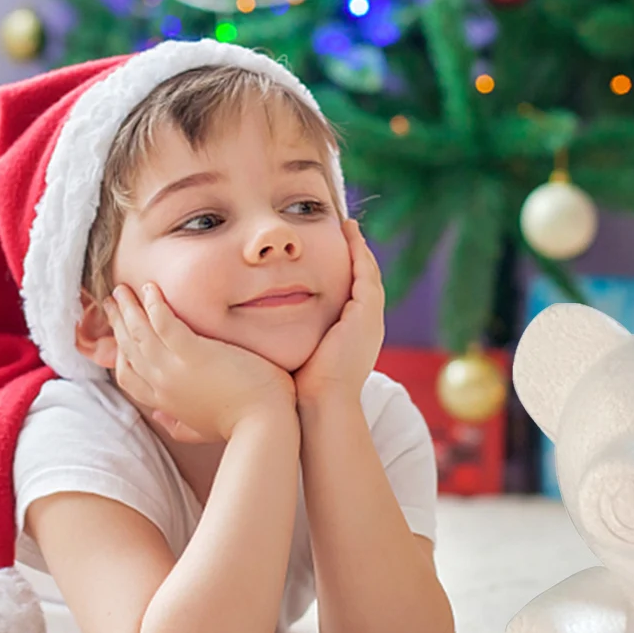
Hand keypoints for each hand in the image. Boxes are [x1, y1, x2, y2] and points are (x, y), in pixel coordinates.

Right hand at [103, 283, 295, 442]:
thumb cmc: (241, 424)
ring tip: (123, 288)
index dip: (120, 352)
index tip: (120, 333)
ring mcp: (174, 369)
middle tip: (112, 301)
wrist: (264, 424)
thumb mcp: (200, 429)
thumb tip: (160, 418)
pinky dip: (154, 304)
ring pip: (139, 332)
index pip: (128, 375)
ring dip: (128, 307)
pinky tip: (152, 288)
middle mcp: (161, 385)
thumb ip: (178, 425)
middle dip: (117, 322)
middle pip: (129, 349)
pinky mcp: (194, 353)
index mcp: (163, 402)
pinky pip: (163, 322)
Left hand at [293, 219, 384, 406]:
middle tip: (347, 230)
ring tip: (348, 227)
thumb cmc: (302, 390)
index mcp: (355, 337)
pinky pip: (366, 273)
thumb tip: (264, 335)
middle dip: (357, 255)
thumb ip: (290, 341)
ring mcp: (370, 318)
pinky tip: (349, 235)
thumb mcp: (298, 358)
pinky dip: (359, 253)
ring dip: (359, 248)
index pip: (354, 296)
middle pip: (366, 281)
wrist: (322, 405)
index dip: (346, 273)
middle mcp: (368, 326)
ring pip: (369, 273)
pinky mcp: (366, 312)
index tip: (333, 254)